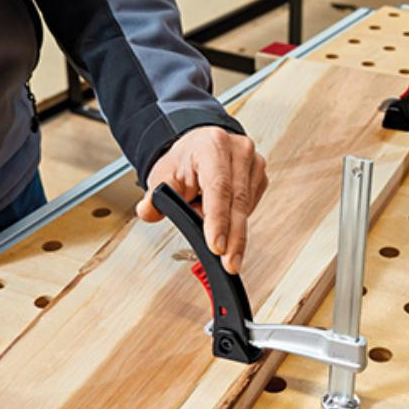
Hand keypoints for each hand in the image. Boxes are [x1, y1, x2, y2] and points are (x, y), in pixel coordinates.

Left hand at [136, 126, 267, 273]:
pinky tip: (223, 217)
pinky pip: (251, 207)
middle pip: (238, 201)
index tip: (217, 246)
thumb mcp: (163, 176)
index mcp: (212, 145)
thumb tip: (148, 211)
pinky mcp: (261, 177)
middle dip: (234, 238)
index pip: (218, 187)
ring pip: (247, 208)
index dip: (218, 219)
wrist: (200, 146)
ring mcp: (254, 163)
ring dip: (231, 228)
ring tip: (209, 227)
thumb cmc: (184, 160)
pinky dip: (236, 220)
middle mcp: (238, 150)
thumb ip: (154, 198)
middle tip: (230, 263)